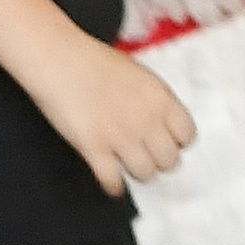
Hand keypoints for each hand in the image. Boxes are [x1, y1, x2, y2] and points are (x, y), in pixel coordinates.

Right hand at [36, 36, 194, 193]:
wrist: (57, 59)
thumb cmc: (91, 61)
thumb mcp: (137, 75)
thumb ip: (152, 101)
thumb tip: (157, 122)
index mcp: (160, 99)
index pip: (186, 136)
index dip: (176, 143)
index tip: (168, 143)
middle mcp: (146, 120)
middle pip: (169, 161)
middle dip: (158, 161)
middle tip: (147, 157)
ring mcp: (121, 136)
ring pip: (144, 174)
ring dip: (136, 172)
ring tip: (127, 166)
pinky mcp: (94, 148)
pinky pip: (112, 180)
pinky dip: (112, 186)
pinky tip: (110, 181)